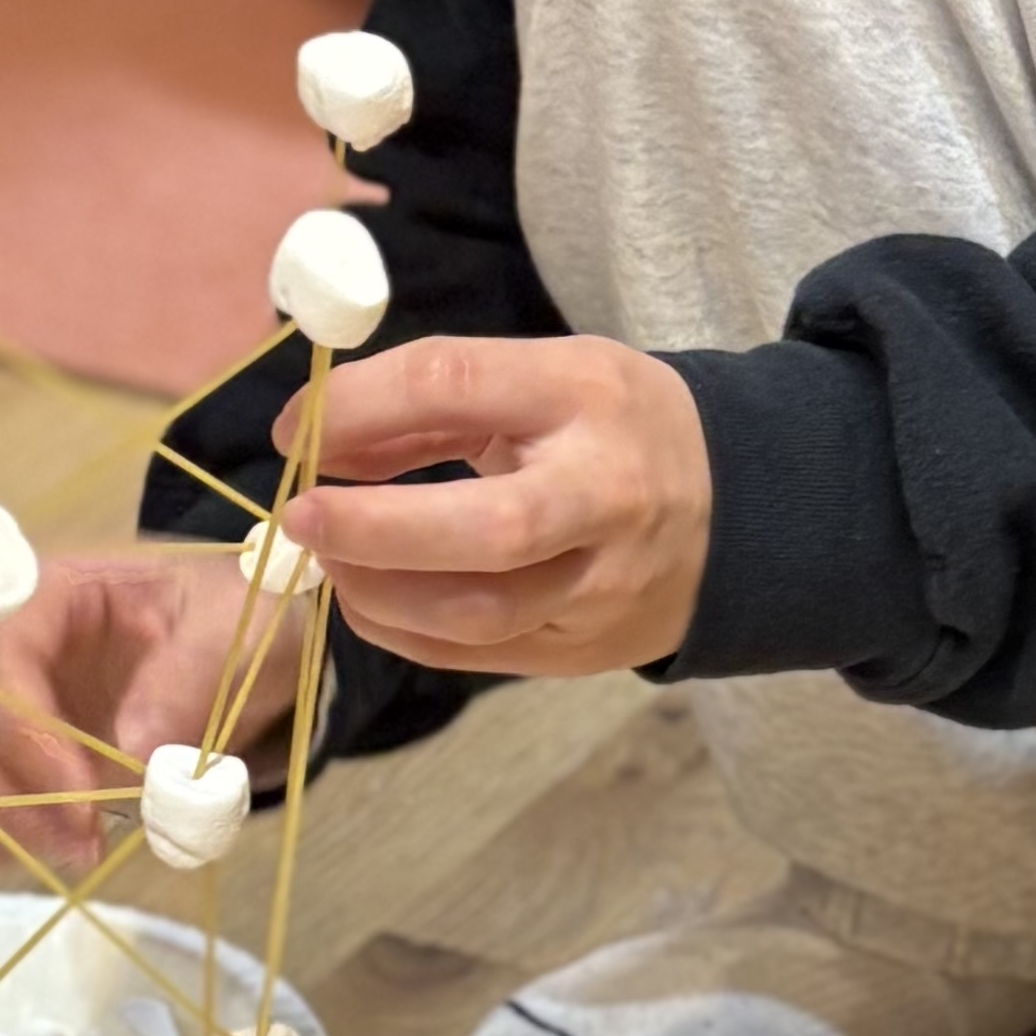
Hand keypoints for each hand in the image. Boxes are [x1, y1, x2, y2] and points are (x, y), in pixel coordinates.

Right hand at [0, 549, 284, 879]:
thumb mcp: (238, 634)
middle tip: (82, 842)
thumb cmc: (235, 625)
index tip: (83, 801)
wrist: (243, 655)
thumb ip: (192, 678)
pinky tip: (49, 850)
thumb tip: (136, 752)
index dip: (21, 735)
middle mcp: (2, 647)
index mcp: (50, 594)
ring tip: (71, 851)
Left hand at [282, 336, 711, 678]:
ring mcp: (604, 584)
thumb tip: (316, 441)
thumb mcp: (541, 379)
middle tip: (301, 520)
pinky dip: (404, 632)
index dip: (358, 407)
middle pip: (488, 530)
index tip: (296, 428)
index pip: (455, 384)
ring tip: (329, 564)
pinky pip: (479, 655)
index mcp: (586, 395)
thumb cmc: (612, 428)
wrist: (739, 509)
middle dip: (375, 529)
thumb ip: (434, 405)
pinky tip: (370, 600)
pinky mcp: (589, 648)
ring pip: (481, 613)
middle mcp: (605, 494)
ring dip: (379, 593)